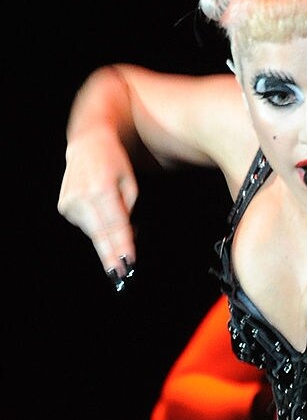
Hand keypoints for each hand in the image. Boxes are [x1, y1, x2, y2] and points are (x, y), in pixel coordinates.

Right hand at [57, 127, 138, 285]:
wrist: (87, 143)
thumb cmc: (114, 163)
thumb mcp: (129, 183)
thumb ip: (128, 210)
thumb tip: (126, 237)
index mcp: (100, 188)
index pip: (115, 225)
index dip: (122, 247)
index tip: (127, 265)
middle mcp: (81, 196)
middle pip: (101, 234)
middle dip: (111, 256)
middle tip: (120, 276)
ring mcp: (69, 202)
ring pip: (94, 231)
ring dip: (108, 235)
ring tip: (115, 218)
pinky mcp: (64, 207)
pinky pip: (87, 225)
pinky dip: (97, 224)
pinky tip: (100, 210)